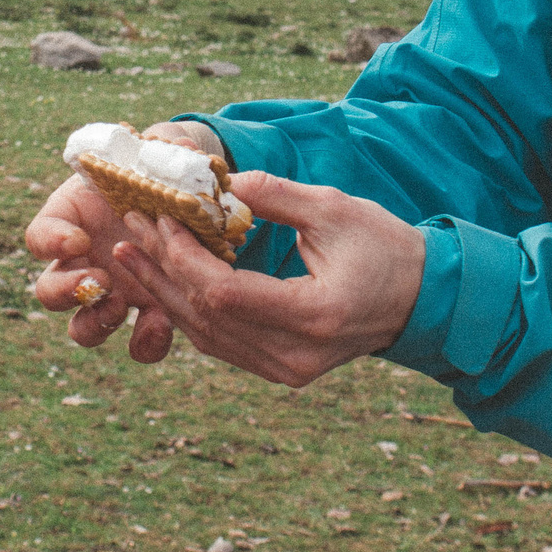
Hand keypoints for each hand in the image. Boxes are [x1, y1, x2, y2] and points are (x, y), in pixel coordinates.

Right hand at [24, 121, 223, 362]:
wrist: (186, 198)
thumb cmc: (160, 170)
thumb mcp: (158, 152)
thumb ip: (162, 147)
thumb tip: (181, 148)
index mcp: (72, 220)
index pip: (40, 236)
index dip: (50, 241)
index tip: (76, 239)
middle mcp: (83, 263)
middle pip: (48, 292)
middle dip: (67, 291)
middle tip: (99, 280)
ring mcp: (112, 294)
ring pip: (82, 328)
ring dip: (96, 323)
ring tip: (122, 306)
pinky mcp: (147, 314)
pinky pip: (135, 345)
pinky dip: (145, 343)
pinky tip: (162, 327)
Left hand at [108, 169, 425, 386]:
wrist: (422, 298)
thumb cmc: (384, 247)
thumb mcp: (334, 209)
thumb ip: (275, 196)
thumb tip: (220, 182)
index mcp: (313, 315)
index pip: (225, 293)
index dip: (183, 257)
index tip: (160, 218)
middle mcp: (295, 355)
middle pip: (207, 318)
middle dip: (162, 271)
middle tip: (130, 232)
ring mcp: (287, 370)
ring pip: (207, 337)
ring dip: (167, 293)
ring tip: (133, 254)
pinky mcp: (282, 369)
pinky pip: (223, 344)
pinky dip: (192, 311)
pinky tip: (167, 281)